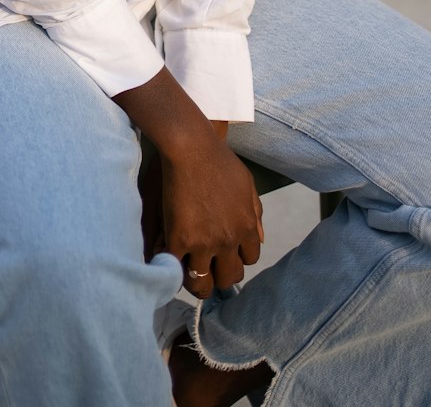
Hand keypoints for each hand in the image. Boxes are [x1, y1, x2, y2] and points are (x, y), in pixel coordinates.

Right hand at [116, 68, 262, 298]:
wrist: (191, 146)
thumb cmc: (218, 159)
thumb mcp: (248, 184)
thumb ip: (255, 214)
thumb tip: (260, 240)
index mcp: (247, 227)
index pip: (250, 259)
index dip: (237, 258)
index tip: (226, 254)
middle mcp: (229, 240)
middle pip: (230, 277)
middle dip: (220, 276)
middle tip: (208, 269)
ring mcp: (204, 243)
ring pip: (203, 282)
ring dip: (197, 283)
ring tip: (188, 275)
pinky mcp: (179, 239)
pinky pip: (177, 269)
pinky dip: (173, 270)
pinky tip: (170, 264)